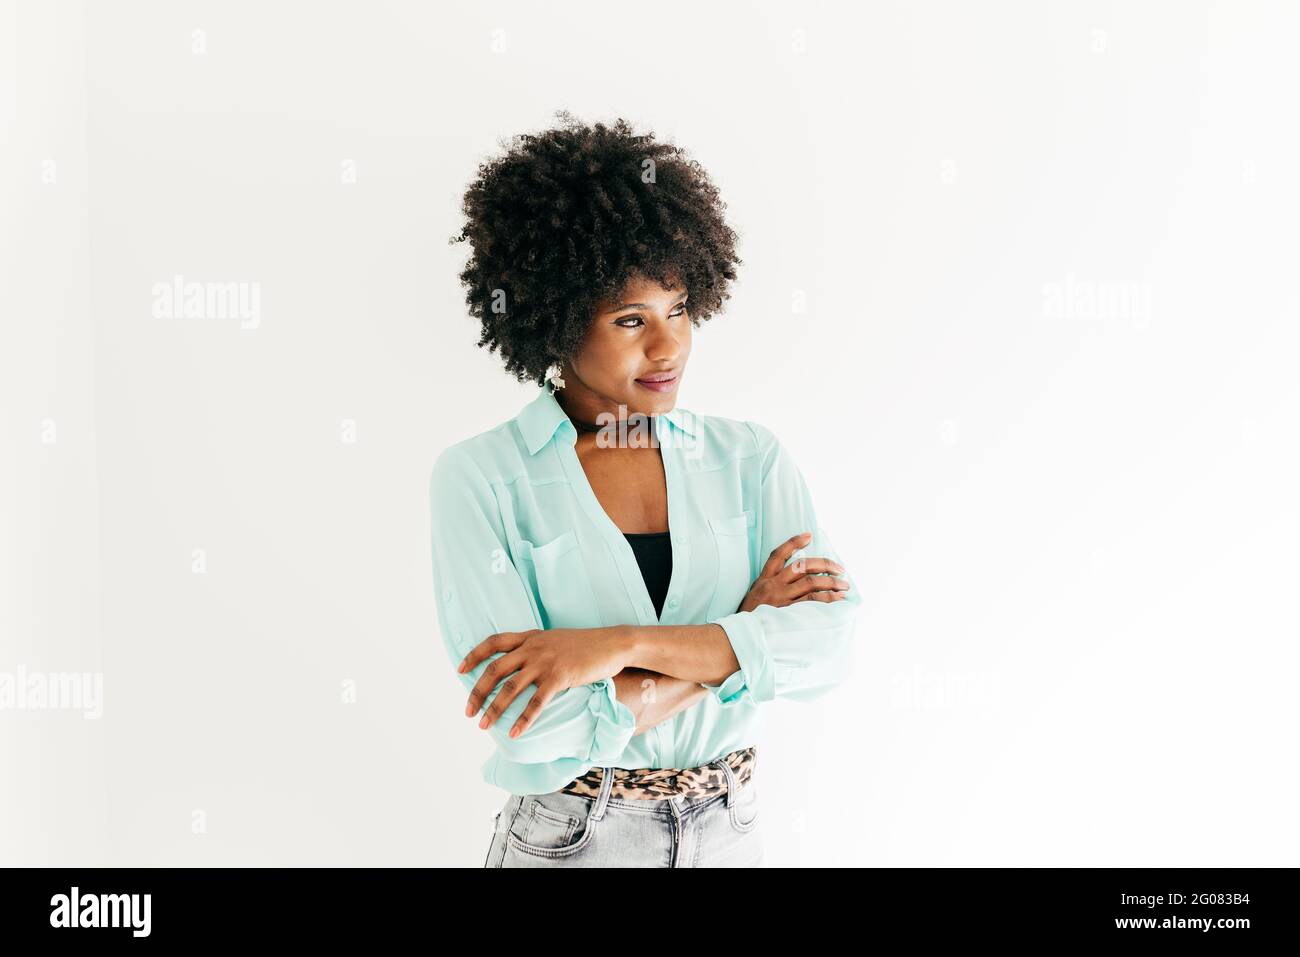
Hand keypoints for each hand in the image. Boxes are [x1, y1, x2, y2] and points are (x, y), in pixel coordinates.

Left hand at [456, 626, 630, 738]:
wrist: (611, 644)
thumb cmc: (584, 645)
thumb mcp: (553, 640)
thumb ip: (534, 648)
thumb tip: (519, 665)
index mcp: (529, 638)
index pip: (493, 642)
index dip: (474, 655)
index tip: (460, 669)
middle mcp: (532, 648)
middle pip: (495, 670)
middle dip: (477, 692)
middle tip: (468, 712)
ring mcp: (545, 662)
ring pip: (510, 688)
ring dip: (494, 709)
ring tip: (484, 725)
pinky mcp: (560, 677)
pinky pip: (536, 702)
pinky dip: (523, 719)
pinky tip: (515, 733)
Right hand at [737, 531, 850, 612]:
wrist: (739, 636)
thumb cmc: (749, 618)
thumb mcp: (754, 596)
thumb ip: (770, 586)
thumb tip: (793, 580)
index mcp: (764, 579)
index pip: (778, 555)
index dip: (793, 543)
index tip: (808, 535)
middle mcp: (773, 585)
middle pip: (802, 566)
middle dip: (825, 564)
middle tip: (840, 568)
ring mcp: (781, 599)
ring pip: (811, 583)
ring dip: (831, 582)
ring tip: (844, 586)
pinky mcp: (788, 613)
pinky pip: (811, 604)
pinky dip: (826, 601)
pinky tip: (837, 601)